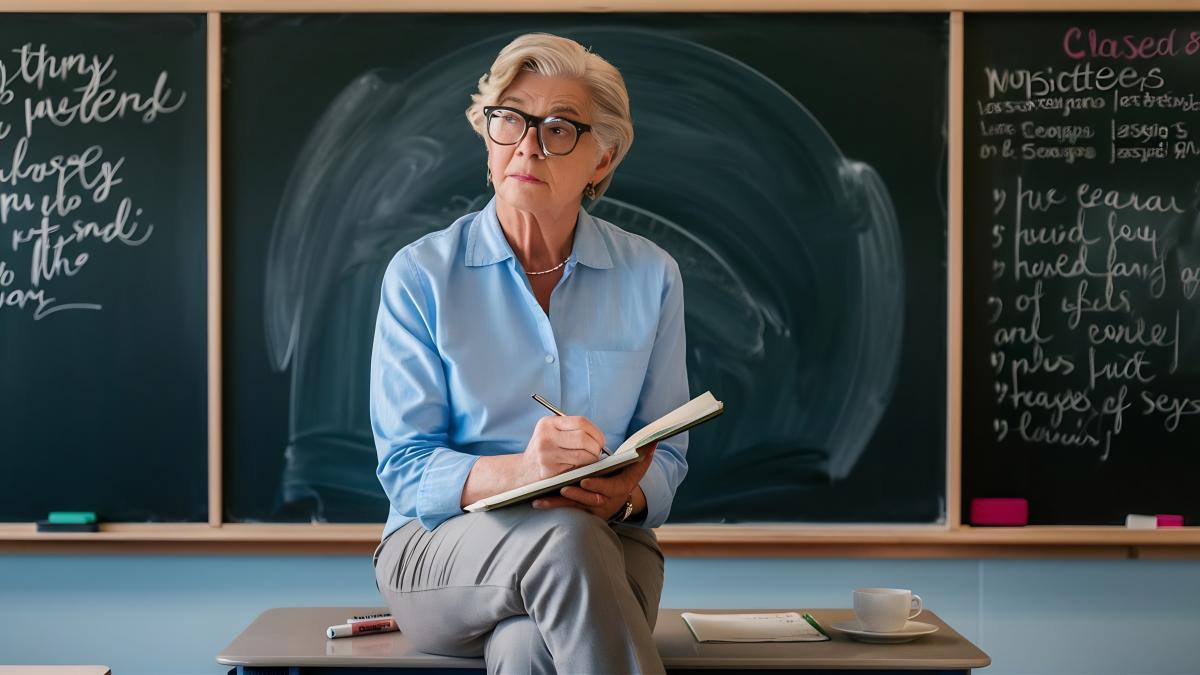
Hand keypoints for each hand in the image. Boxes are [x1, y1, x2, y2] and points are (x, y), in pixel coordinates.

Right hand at [517, 415, 607, 484]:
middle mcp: (546, 437)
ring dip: (592, 459)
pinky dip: (584, 468)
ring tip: (591, 460)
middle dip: (596, 446)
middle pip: (583, 438)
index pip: (580, 422)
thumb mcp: (550, 432)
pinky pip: (576, 469)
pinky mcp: (550, 471)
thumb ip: (570, 429)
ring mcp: (547, 455)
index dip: (596, 431)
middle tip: (598, 451)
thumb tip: (598, 436)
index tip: (600, 440)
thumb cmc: (543, 450)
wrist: (522, 471)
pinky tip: (581, 468)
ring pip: (583, 455)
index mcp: (547, 423)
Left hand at [533, 443, 656, 519]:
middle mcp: (606, 501)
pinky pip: (564, 508)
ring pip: (575, 507)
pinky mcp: (579, 508)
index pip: (612, 489)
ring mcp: (592, 507)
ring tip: (545, 497)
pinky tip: (537, 502)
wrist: (616, 495)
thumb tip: (653, 442)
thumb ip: (643, 456)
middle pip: (591, 502)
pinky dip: (551, 505)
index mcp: (622, 488)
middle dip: (577, 495)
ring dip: (560, 503)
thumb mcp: (636, 466)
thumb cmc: (625, 474)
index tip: (585, 480)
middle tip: (564, 488)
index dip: (598, 487)